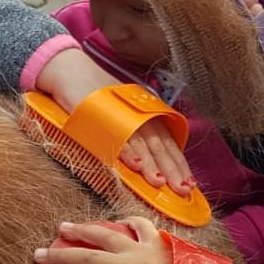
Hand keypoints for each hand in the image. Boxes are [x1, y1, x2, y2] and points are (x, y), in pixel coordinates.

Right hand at [32, 216, 170, 263]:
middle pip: (87, 259)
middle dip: (60, 256)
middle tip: (39, 254)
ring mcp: (140, 250)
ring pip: (106, 236)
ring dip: (84, 231)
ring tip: (63, 228)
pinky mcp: (156, 241)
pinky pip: (140, 225)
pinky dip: (129, 221)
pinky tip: (118, 222)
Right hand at [35, 50, 194, 193]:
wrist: (74, 73)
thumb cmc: (100, 101)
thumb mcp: (125, 116)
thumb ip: (140, 137)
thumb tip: (151, 166)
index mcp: (149, 117)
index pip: (169, 144)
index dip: (179, 165)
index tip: (190, 185)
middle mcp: (141, 116)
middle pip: (161, 147)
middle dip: (172, 170)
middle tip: (182, 190)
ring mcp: (123, 116)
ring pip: (142, 144)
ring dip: (151, 165)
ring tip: (159, 183)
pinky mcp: (102, 116)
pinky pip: (117, 136)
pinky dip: (127, 151)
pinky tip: (135, 166)